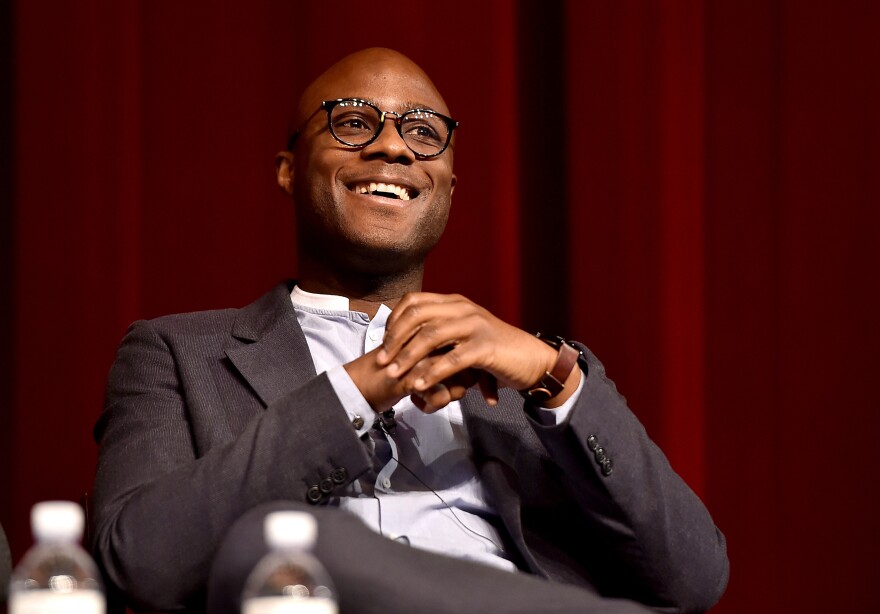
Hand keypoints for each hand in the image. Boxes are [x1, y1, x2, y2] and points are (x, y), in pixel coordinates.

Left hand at [376, 293, 577, 410]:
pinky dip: (431, 373)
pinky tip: (419, 385)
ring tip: (394, 374)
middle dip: (395, 339)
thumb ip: (440, 334)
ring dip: (408, 356)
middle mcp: (463, 308)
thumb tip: (405, 342)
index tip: (384, 343)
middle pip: (417, 316)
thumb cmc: (494, 351)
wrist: (531, 360)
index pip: (414, 301)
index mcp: (455, 302)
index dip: (394, 321)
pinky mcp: (485, 346)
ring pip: (431, 336)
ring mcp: (475, 325)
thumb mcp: (464, 336)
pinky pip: (451, 359)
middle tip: (382, 361)